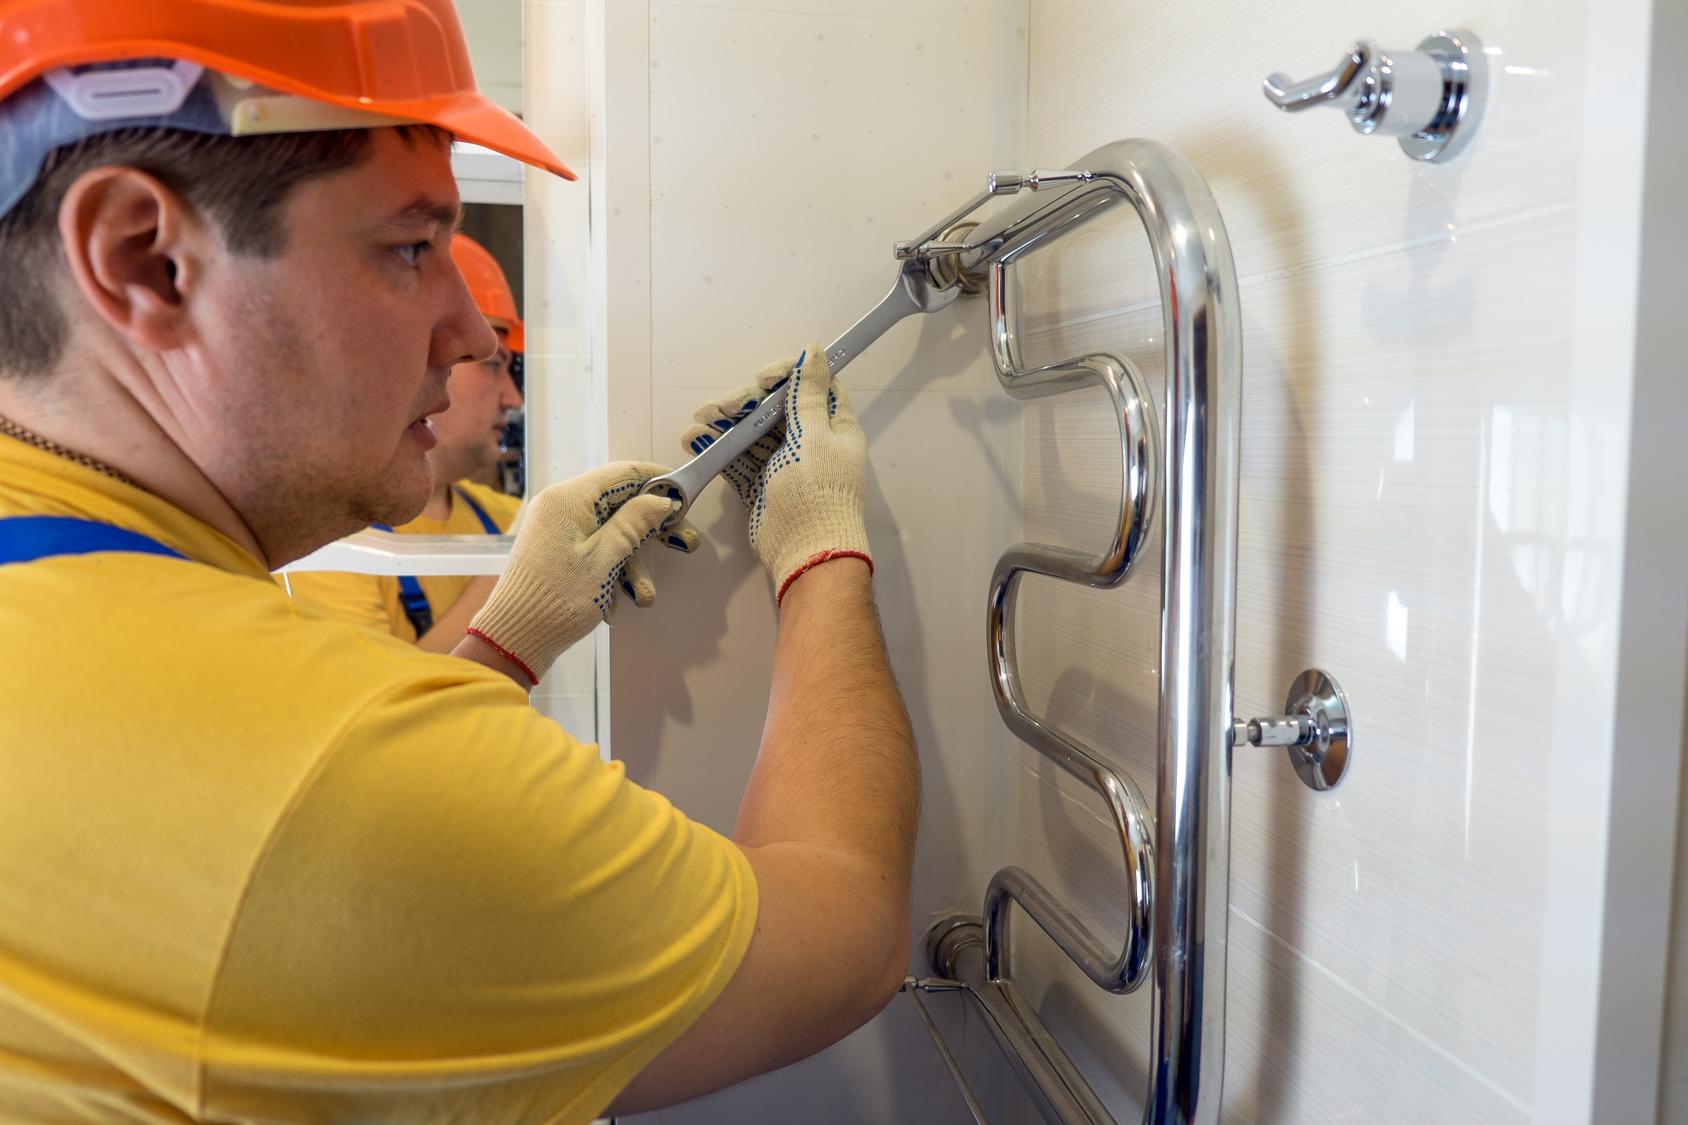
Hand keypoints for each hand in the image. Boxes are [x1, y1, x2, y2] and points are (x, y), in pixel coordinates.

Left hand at [467, 462, 696, 682]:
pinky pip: (595, 549)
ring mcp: (557, 529)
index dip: (658, 479)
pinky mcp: (557, 550)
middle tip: (686, 542)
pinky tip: (619, 601)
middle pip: (620, 504)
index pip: (622, 473)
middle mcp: (560, 506)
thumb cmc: (556, 600)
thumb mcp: (605, 560)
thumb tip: (662, 499)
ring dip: (633, 562)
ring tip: (646, 596)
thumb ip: (635, 524)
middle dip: (653, 529)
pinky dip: (612, 570)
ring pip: (610, 532)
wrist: (514, 639)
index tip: (686, 492)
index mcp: (568, 499)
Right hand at [681, 342, 870, 603]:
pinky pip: (739, 460)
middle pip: (774, 409)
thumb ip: (807, 393)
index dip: (785, 375)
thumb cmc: (816, 492)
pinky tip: (696, 441)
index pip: (811, 386)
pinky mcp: (762, 486)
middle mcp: (812, 442)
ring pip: (752, 434)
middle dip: (743, 404)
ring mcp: (785, 465)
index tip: (761, 379)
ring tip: (696, 425)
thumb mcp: (814, 437)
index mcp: (834, 427)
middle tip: (716, 409)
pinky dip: (719, 451)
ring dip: (724, 427)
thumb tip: (817, 349)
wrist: (806, 554)